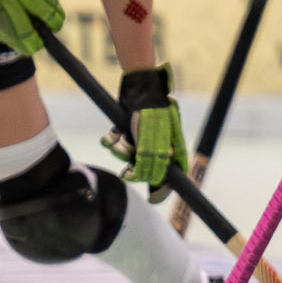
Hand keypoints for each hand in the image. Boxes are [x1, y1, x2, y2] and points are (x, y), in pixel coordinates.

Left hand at [111, 65, 187, 202]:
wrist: (138, 84)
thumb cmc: (151, 110)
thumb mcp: (154, 139)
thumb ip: (152, 161)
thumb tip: (151, 180)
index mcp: (171, 149)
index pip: (169, 176)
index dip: (162, 189)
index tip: (154, 198)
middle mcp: (158, 145)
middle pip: (144, 168)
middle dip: (132, 167)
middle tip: (126, 165)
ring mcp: (141, 137)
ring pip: (126, 155)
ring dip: (119, 151)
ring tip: (116, 141)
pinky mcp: (127, 129)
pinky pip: (116, 142)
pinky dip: (111, 140)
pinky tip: (109, 135)